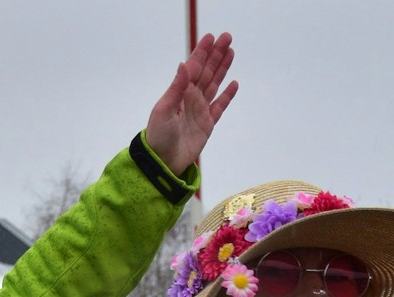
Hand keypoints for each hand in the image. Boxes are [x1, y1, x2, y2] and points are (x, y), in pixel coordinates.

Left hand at [142, 32, 239, 176]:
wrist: (164, 161)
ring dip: (223, 69)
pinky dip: (227, 95)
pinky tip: (234, 84)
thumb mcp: (164, 110)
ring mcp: (200, 110)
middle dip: (216, 55)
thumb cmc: (159, 135)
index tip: (211, 37)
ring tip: (231, 52)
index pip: (193, 67)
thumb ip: (176, 87)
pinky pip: (219, 106)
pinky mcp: (207, 124)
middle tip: (227, 37)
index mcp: (179, 93)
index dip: (202, 52)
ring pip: (214, 84)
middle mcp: (190, 98)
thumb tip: (184, 64)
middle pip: (207, 72)